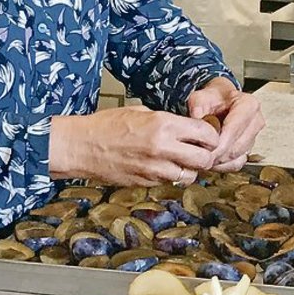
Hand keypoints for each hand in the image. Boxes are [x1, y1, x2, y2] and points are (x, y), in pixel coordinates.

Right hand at [48, 107, 219, 185]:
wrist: (81, 146)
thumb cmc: (107, 125)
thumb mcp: (141, 111)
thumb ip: (167, 121)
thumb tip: (187, 128)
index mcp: (164, 124)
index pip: (206, 134)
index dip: (212, 136)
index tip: (209, 136)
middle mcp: (162, 148)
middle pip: (204, 160)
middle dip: (207, 156)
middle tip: (202, 151)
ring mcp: (154, 169)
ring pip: (189, 176)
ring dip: (190, 169)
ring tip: (181, 160)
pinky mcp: (145, 183)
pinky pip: (169, 182)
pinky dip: (172, 176)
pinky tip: (163, 166)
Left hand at [186, 77, 263, 171]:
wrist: (220, 102)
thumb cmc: (214, 98)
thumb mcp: (203, 95)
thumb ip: (198, 103)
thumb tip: (196, 115)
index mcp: (249, 105)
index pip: (234, 129)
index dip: (218, 142)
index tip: (203, 149)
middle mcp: (256, 121)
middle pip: (237, 147)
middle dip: (217, 154)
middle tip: (200, 156)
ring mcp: (254, 136)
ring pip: (237, 157)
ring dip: (219, 161)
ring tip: (204, 157)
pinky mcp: (249, 148)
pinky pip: (237, 163)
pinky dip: (223, 165)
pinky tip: (211, 160)